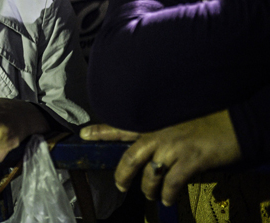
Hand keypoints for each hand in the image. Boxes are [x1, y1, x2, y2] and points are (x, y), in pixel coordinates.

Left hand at [80, 110, 241, 205]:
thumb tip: (154, 155)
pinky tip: (169, 200)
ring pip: (149, 175)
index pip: (123, 126)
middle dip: (122, 176)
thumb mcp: (179, 123)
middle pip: (130, 158)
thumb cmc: (209, 121)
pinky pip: (171, 183)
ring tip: (154, 196)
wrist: (237, 122)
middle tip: (121, 187)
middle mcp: (160, 134)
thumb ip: (163, 135)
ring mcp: (174, 147)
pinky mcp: (190, 159)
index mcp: (156, 124)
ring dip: (149, 190)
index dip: (102, 131)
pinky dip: (168, 195)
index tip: (84, 134)